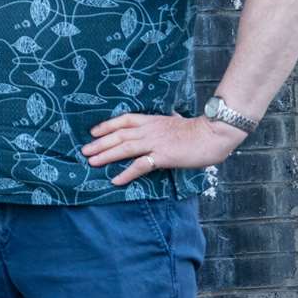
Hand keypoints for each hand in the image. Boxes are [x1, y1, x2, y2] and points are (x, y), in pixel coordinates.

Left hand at [82, 112, 245, 186]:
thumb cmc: (198, 130)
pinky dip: (126, 173)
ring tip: (91, 162)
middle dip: (100, 143)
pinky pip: (140, 166)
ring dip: (106, 155)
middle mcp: (149, 130)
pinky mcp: (162, 157)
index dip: (106, 125)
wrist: (212, 134)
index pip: (124, 120)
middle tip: (84, 151)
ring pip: (124, 148)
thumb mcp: (177, 121)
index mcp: (152, 120)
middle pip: (119, 134)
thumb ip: (167, 122)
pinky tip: (115, 180)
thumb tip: (169, 117)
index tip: (93, 131)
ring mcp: (155, 143)